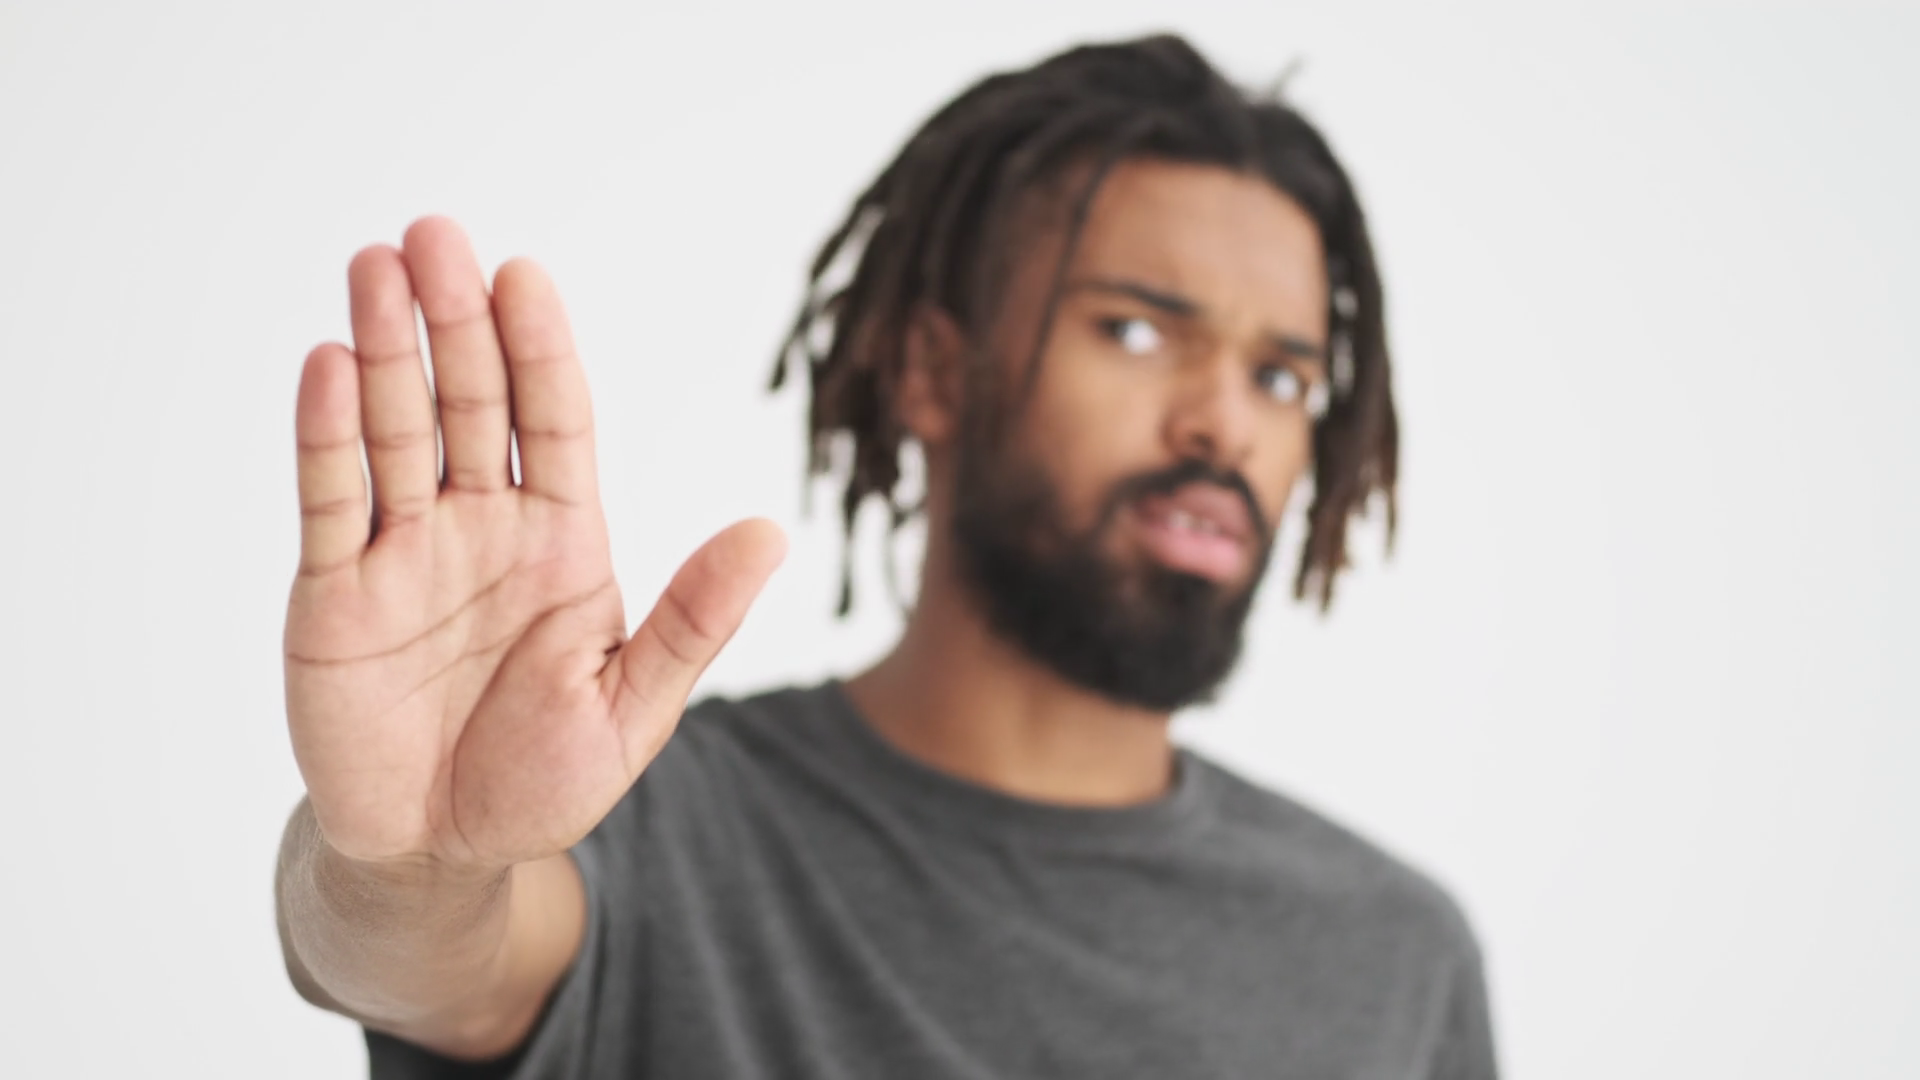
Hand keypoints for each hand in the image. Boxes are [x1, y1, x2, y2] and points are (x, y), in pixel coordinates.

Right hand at [284, 217, 782, 871]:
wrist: (443, 850)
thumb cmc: (545, 778)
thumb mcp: (634, 705)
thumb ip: (693, 618)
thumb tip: (771, 532)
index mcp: (563, 540)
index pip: (555, 421)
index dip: (538, 349)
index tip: (524, 274)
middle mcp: (482, 526)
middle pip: (469, 404)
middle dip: (454, 322)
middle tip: (435, 235)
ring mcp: (404, 552)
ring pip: (394, 431)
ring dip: (383, 350)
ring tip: (374, 267)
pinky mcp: (334, 591)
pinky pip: (331, 501)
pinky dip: (325, 436)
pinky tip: (328, 367)